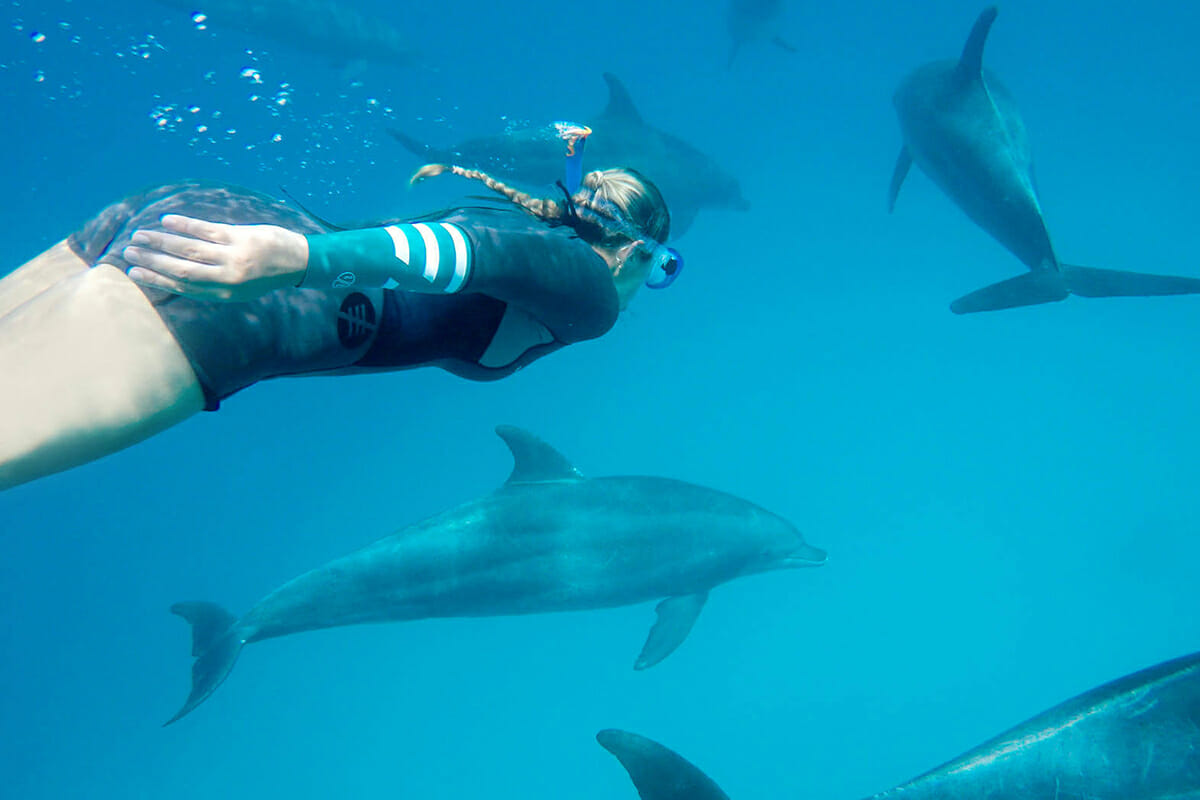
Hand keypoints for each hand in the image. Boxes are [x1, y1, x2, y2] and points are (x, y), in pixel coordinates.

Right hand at [123, 215, 308, 301]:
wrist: (297, 261)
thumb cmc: (264, 275)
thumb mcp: (239, 289)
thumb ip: (212, 284)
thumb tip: (176, 278)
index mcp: (225, 294)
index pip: (183, 287)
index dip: (156, 280)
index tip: (134, 274)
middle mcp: (227, 279)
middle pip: (181, 269)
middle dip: (152, 262)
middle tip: (128, 253)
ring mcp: (233, 256)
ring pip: (189, 249)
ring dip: (161, 242)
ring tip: (140, 236)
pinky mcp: (239, 237)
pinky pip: (206, 230)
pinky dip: (184, 225)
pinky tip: (166, 221)